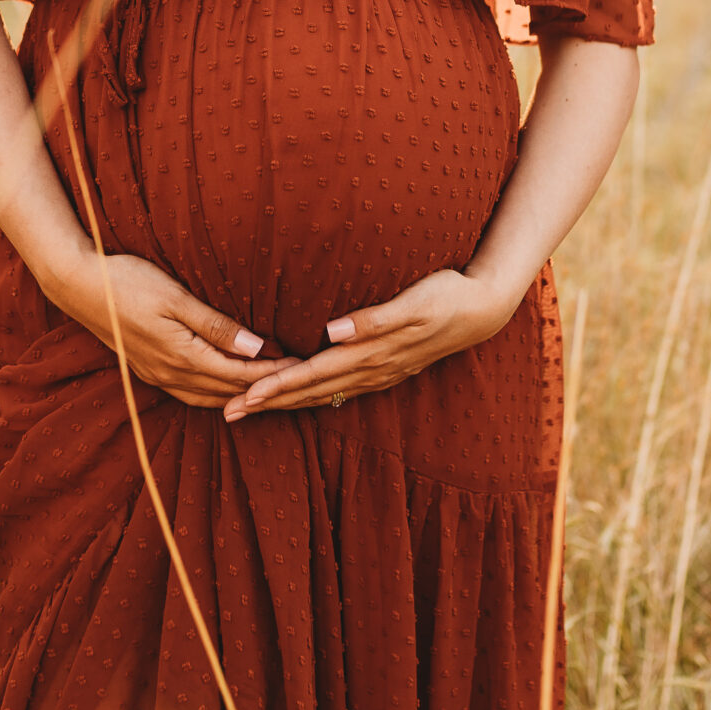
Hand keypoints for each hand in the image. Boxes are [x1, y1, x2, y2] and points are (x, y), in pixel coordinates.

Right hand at [55, 252, 294, 410]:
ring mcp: (156, 376)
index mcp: (181, 356)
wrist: (79, 286)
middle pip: (227, 392)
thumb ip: (216, 325)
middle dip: (261, 389)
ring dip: (239, 396)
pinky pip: (189, 393)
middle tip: (295, 382)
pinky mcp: (147, 371)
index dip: (272, 373)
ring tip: (268, 389)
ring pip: (208, 398)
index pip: (238, 374)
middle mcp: (170, 374)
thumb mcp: (176, 297)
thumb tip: (255, 347)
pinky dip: (214, 394)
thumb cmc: (128, 282)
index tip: (300, 365)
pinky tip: (225, 388)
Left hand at [222, 268, 515, 421]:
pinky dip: (314, 396)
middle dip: (269, 403)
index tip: (244, 396)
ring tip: (252, 410)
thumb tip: (333, 332)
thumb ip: (373, 319)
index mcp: (371, 355)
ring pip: (323, 395)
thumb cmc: (446, 296)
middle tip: (228, 413)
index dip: (277, 387)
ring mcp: (378, 374)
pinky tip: (301, 399)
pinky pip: (340, 390)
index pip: (313, 375)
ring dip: (287, 403)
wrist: (483, 308)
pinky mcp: (385, 369)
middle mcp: (371, 371)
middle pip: (310, 392)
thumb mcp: (414, 303)